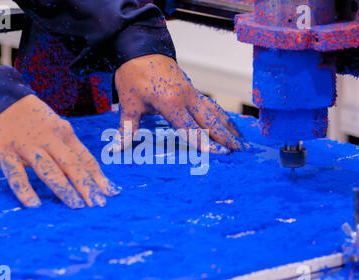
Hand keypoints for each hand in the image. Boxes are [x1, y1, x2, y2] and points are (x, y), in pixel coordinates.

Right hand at [0, 95, 120, 208]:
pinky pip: (15, 172)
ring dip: (63, 188)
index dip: (98, 176)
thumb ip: (69, 148)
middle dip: (86, 185)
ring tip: (76, 206)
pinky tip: (33, 205)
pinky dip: (24, 189)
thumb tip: (89, 173)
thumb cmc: (33, 119)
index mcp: (64, 133)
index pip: (85, 158)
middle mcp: (49, 138)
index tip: (112, 192)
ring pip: (48, 168)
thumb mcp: (55, 128)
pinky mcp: (4, 149)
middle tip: (99, 204)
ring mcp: (27, 144)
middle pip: (71, 164)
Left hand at [115, 54, 245, 152]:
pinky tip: (228, 124)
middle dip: (226, 137)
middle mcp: (186, 97)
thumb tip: (117, 149)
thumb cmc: (133, 74)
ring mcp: (192, 92)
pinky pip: (211, 105)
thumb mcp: (128, 102)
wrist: (140, 47)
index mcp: (170, 103)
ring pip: (215, 111)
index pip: (190, 128)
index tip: (220, 154)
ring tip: (241, 140)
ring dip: (228, 126)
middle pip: (210, 121)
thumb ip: (127, 128)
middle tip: (240, 150)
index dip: (205, 143)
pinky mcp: (192, 88)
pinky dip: (222, 116)